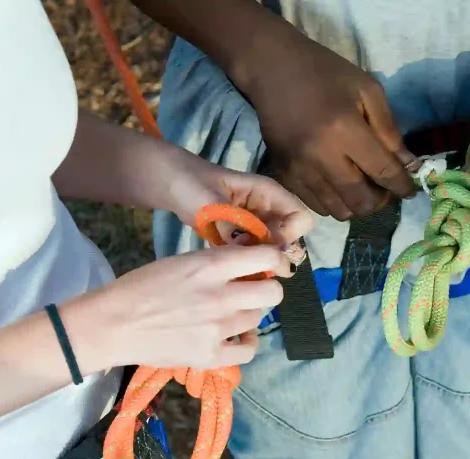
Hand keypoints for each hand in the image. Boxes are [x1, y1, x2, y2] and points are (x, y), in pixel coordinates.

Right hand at [67, 244, 292, 370]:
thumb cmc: (142, 287)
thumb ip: (216, 263)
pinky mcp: (211, 355)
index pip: (266, 257)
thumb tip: (250, 264)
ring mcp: (218, 328)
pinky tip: (235, 337)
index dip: (273, 259)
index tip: (267, 264)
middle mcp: (221, 296)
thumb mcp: (181, 261)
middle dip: (266, 290)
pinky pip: (249, 349)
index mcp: (211, 266)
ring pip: (258, 319)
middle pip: (272, 293)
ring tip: (229, 315)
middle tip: (251, 292)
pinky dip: (246, 343)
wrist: (113, 325)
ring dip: (248, 315)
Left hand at [168, 159, 315, 250]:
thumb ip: (234, 226)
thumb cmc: (190, 183)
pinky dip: (248, 262)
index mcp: (269, 193)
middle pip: (293, 238)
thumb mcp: (211, 202)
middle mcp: (269, 210)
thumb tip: (252, 251)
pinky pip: (256, 254)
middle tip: (249, 255)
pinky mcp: (244, 237)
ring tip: (238, 261)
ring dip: (262, 260)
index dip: (289, 234)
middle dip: (276, 252)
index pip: (302, 218)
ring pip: (276, 249)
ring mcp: (258, 224)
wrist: (168, 183)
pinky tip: (231, 264)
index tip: (263, 241)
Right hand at [242, 29, 418, 220]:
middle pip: (361, 201)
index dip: (403, 186)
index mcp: (345, 129)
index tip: (410, 189)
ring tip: (362, 185)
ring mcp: (299, 169)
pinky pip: (316, 206)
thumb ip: (389, 131)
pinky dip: (334, 202)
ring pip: (339, 211)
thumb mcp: (368, 90)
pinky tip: (339, 183)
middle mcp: (321, 156)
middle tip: (384, 187)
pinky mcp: (284, 174)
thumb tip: (408, 166)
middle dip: (381, 200)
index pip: (384, 172)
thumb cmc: (325, 73)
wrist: (271, 68)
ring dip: (357, 204)